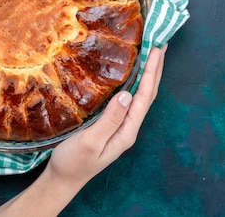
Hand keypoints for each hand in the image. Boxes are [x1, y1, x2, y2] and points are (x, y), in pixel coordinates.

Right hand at [0, 45, 167, 216]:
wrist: (62, 179)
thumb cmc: (73, 162)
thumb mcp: (90, 142)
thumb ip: (110, 120)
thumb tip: (127, 95)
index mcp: (127, 131)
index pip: (145, 97)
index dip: (151, 72)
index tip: (156, 50)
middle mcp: (128, 127)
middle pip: (148, 94)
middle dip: (156, 69)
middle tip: (161, 44)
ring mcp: (121, 125)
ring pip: (140, 95)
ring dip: (148, 74)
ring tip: (153, 53)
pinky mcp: (112, 123)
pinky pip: (129, 98)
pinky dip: (135, 81)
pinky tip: (132, 73)